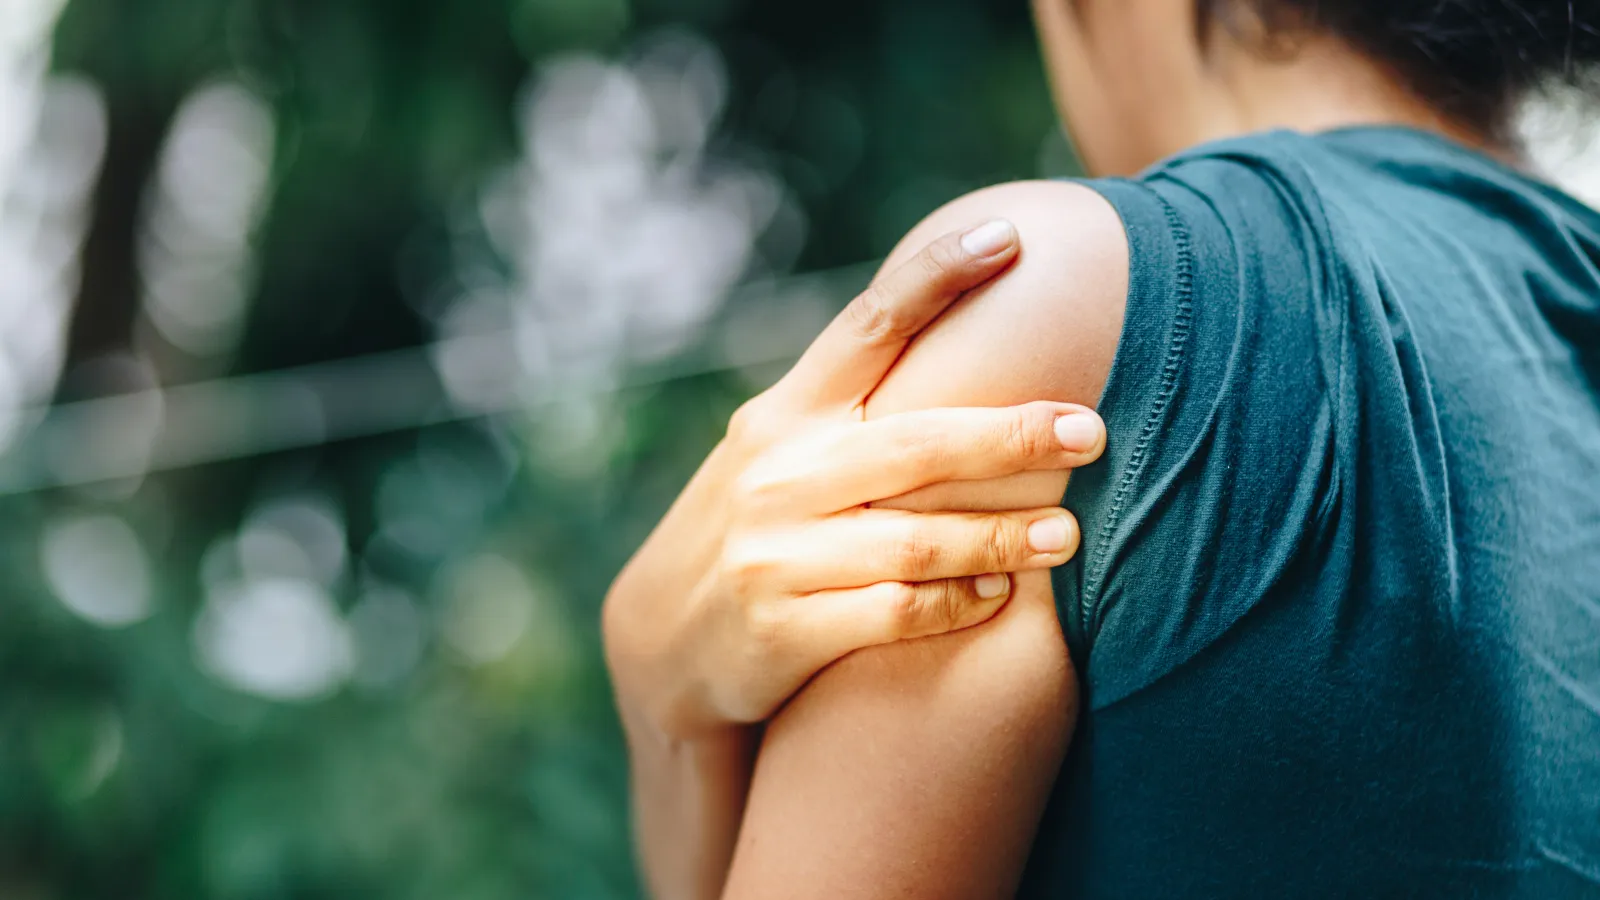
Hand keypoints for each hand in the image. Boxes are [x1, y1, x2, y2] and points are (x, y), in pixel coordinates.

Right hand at [602, 220, 1106, 738]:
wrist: (664, 643)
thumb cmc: (756, 530)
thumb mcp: (778, 457)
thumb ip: (850, 414)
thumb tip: (964, 336)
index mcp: (783, 416)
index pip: (866, 328)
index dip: (936, 277)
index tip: (1008, 237)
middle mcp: (775, 475)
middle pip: (914, 443)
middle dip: (1010, 435)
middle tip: (1092, 429)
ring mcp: (774, 554)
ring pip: (912, 538)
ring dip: (1001, 536)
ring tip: (1069, 534)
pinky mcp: (782, 629)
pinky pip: (893, 611)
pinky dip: (954, 602)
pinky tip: (999, 595)